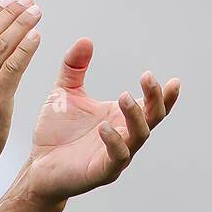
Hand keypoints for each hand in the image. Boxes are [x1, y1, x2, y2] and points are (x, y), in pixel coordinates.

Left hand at [23, 38, 179, 203]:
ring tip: (125, 97)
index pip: (151, 106)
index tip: (174, 80)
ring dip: (135, 116)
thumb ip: (74, 68)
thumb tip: (86, 40)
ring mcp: (115, 156)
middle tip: (147, 78)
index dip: (164, 95)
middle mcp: (124, 136)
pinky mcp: (101, 172)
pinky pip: (116, 157)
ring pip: (138, 137)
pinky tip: (104, 127)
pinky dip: (114, 142)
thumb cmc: (55, 133)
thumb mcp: (64, 93)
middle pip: (152, 119)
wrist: (37, 166)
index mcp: (120, 118)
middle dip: (156, 99)